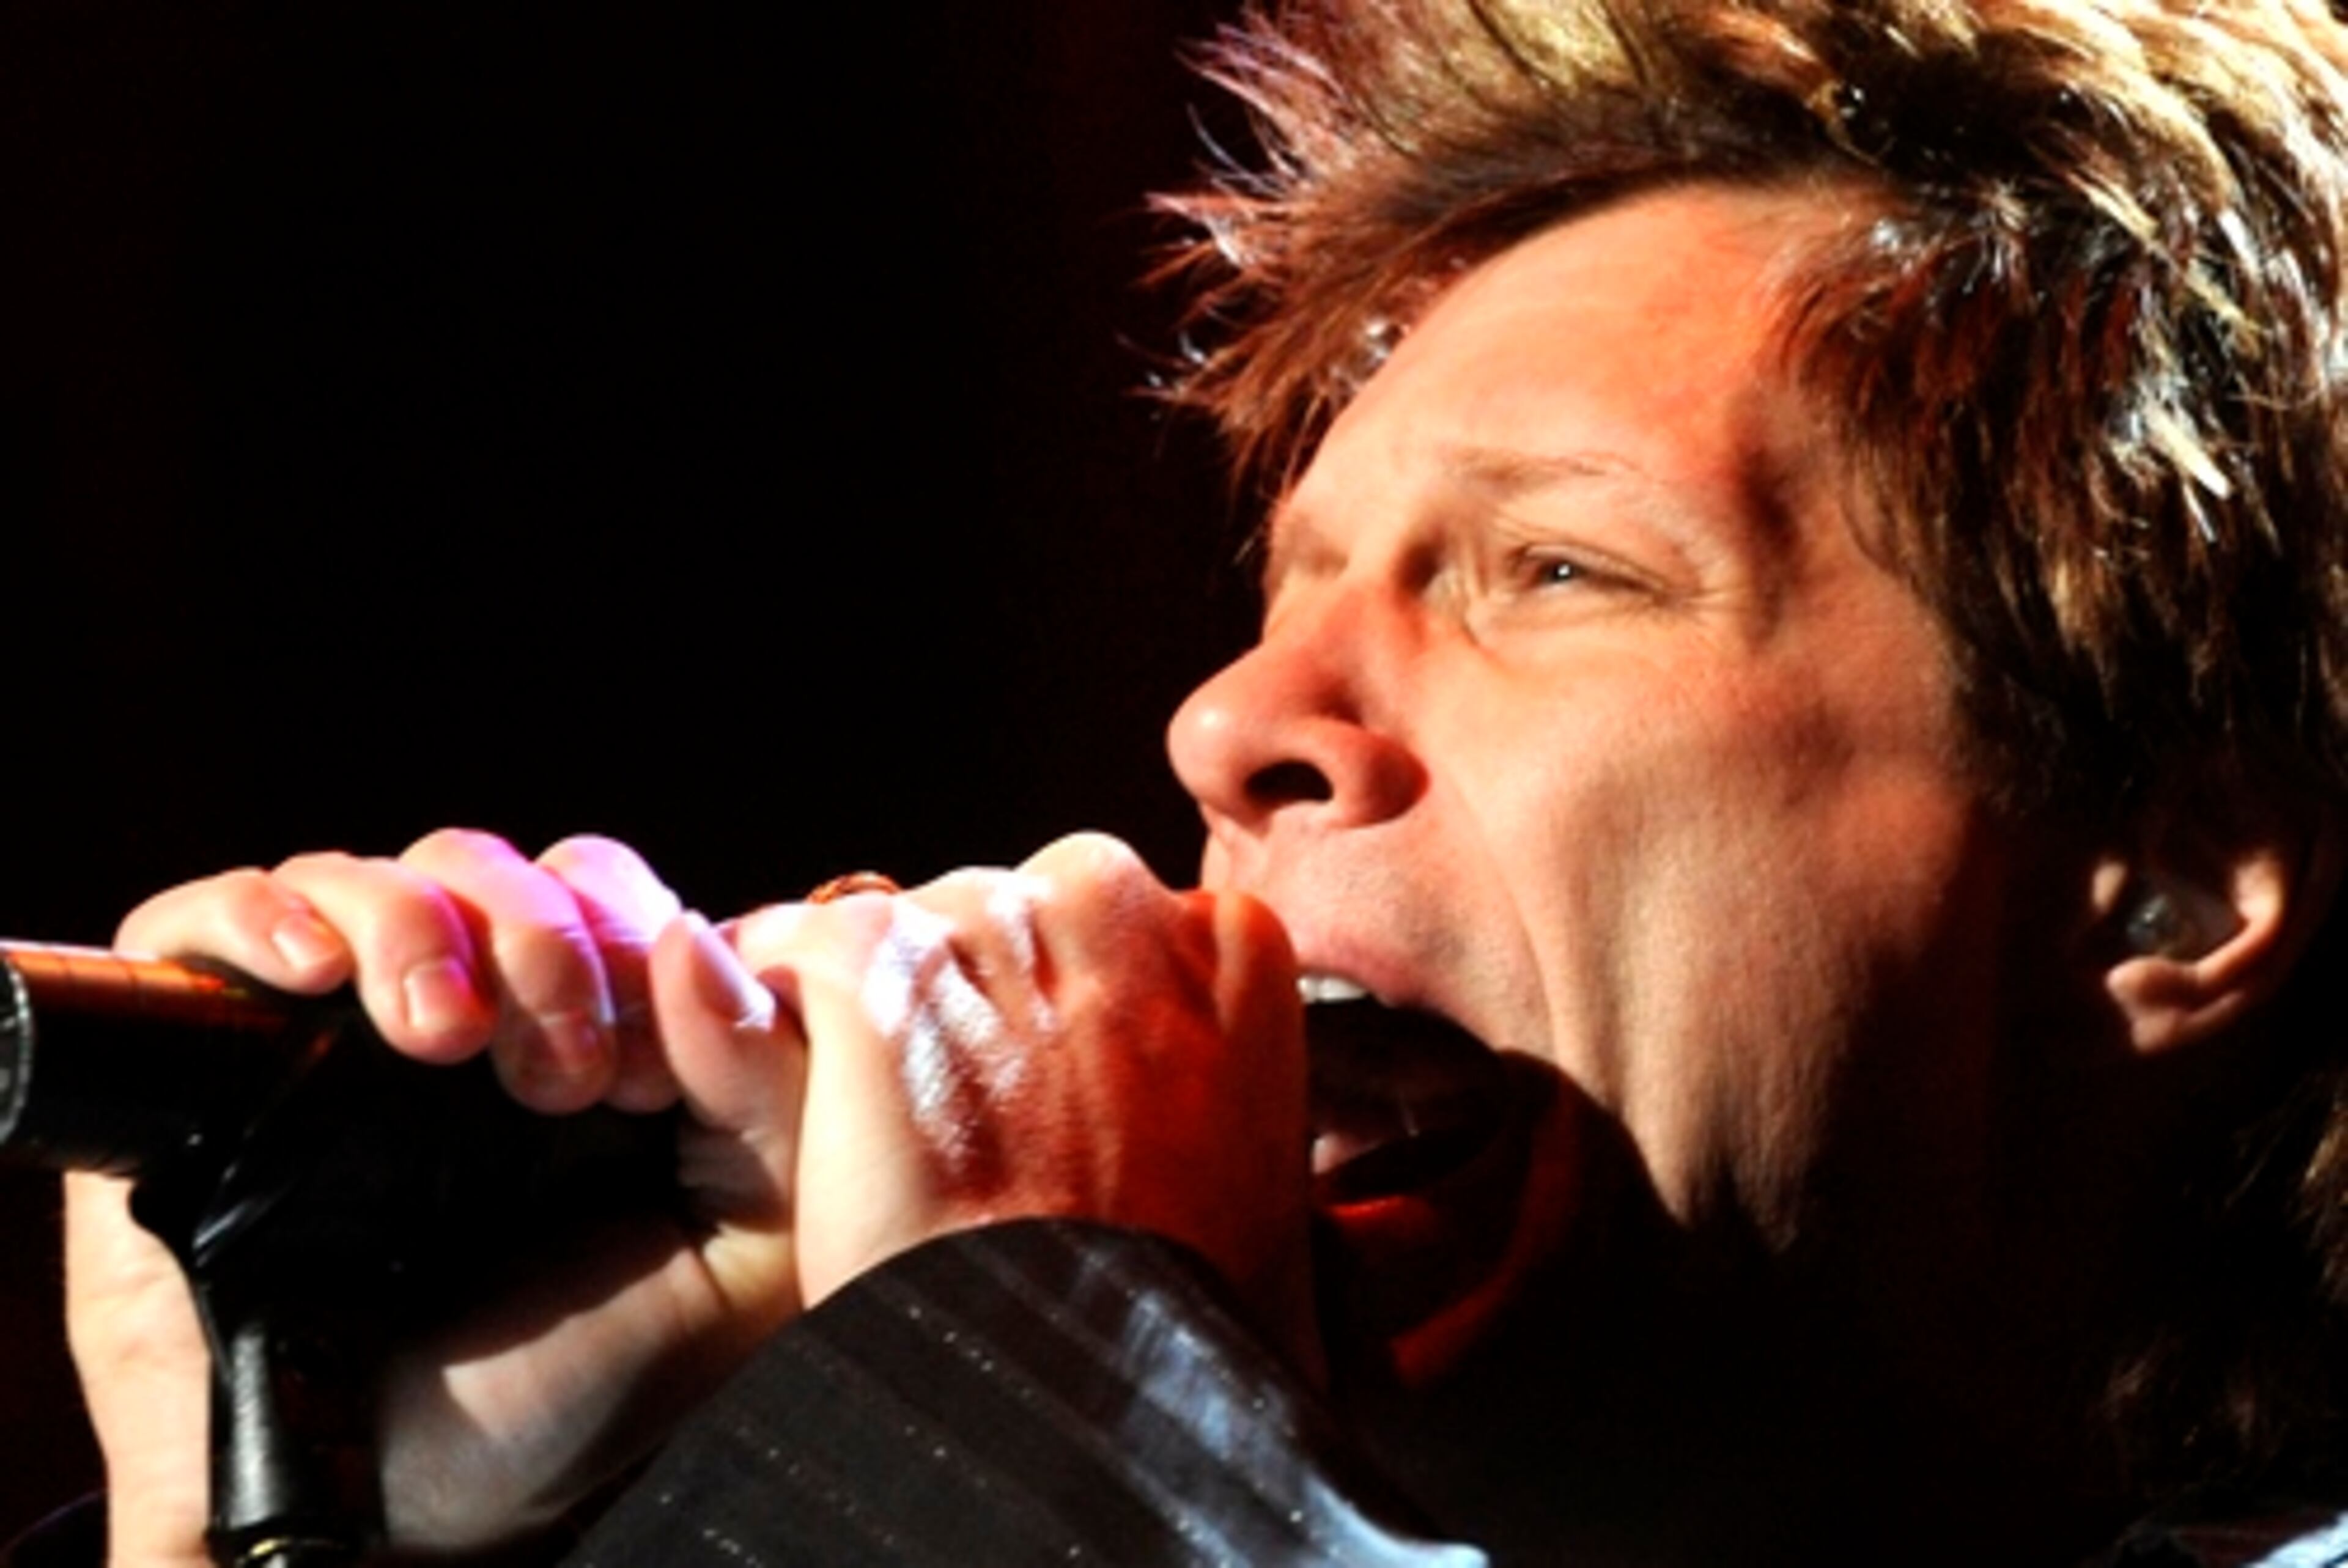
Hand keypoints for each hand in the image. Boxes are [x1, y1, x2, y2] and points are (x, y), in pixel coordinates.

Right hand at [65, 830, 807, 1562]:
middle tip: (561, 1074)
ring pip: (384, 878)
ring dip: (425, 924)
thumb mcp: (733, 1257)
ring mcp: (335, 1031)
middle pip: (509, 876)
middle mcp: (469, 1019)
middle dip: (547, 941)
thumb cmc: (563, 1390)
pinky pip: (210, 922)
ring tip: (442, 1031)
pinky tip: (311, 973)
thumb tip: (697, 942)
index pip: (620, 906)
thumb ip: (770, 1100)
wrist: (384, 1514)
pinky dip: (264, 916)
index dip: (638, 947)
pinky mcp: (209, 1057)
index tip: (644, 1079)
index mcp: (593, 1044)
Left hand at [733, 832, 1318, 1376]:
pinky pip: (792, 947)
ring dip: (871, 1019)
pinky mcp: (883, 963)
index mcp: (1233, 945)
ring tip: (875, 1143)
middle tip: (951, 1133)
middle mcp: (1118, 903)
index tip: (1035, 1099)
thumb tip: (1227, 1146)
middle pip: (1002, 911)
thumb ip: (1217, 1101)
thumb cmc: (1172, 1321)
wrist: (1081, 1386)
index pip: (1110, 926)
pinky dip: (769, 1010)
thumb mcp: (1261, 1193)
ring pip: (896, 928)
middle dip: (967, 1002)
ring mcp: (997, 923)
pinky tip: (790, 1099)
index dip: (1057, 1014)